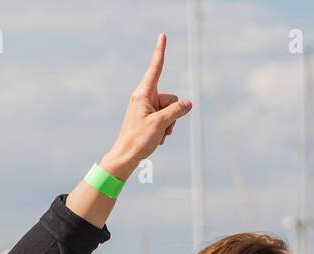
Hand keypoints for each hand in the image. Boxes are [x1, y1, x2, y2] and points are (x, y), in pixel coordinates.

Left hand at [99, 34, 192, 179]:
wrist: (125, 157)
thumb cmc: (138, 140)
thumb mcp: (160, 124)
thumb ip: (176, 111)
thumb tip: (188, 103)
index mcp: (143, 94)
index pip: (155, 68)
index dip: (160, 52)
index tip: (162, 36)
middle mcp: (144, 97)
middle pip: (171, 98)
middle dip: (172, 114)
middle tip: (161, 129)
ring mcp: (147, 108)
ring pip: (170, 110)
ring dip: (169, 124)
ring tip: (157, 135)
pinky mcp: (148, 117)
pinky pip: (165, 118)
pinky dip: (164, 128)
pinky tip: (156, 138)